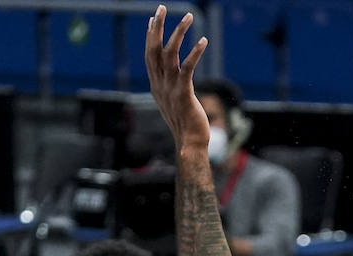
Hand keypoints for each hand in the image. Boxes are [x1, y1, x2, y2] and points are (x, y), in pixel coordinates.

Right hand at [145, 6, 210, 151]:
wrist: (189, 144)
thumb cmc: (185, 125)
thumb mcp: (172, 103)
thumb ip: (169, 87)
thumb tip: (173, 77)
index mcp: (156, 85)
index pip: (150, 56)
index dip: (150, 37)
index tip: (152, 20)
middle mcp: (160, 84)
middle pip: (154, 49)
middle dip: (157, 27)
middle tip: (161, 8)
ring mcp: (170, 88)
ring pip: (170, 54)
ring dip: (179, 33)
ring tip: (189, 17)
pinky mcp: (183, 93)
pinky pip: (187, 68)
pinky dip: (195, 53)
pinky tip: (202, 41)